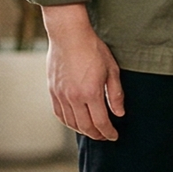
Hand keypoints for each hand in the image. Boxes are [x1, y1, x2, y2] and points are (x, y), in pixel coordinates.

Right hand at [43, 3, 124, 140]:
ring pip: (71, 123)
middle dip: (97, 134)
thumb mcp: (111, 69)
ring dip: (83, 131)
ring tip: (92, 131)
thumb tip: (119, 113)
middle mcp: (74, 97)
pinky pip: (59, 114)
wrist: (68, 35)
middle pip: (85, 127)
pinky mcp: (52, 91)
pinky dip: (68, 122)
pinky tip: (76, 123)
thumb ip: (115, 94)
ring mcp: (61, 95)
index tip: (114, 136)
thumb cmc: (93, 49)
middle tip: (105, 136)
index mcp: (90, 93)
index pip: (101, 122)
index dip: (108, 132)